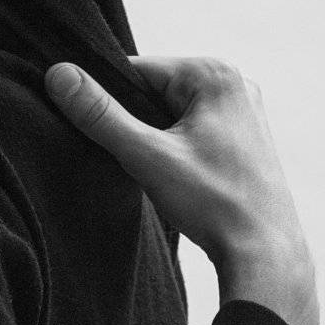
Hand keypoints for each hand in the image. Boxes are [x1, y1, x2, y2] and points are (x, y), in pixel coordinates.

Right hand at [45, 57, 318, 324]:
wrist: (265, 253)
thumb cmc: (214, 203)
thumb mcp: (147, 156)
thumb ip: (100, 115)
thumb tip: (58, 75)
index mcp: (214, 74)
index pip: (136, 71)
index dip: (110, 103)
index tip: (103, 137)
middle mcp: (235, 83)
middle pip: (155, 93)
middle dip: (137, 126)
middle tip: (141, 164)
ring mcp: (243, 110)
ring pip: (172, 115)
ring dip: (156, 142)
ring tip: (164, 176)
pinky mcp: (245, 137)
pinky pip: (192, 131)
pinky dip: (176, 151)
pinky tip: (182, 181)